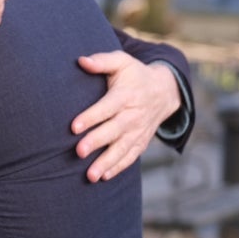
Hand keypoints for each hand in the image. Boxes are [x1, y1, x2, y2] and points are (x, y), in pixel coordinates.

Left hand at [72, 52, 181, 181]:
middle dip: (97, 142)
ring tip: (90, 175)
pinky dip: (119, 167)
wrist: (164, 91)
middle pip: (114, 130)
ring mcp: (138, 130)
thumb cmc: (135, 75)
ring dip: (106, 162)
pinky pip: (131, 156)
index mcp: (126, 96)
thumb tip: (81, 61)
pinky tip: (104, 176)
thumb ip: (102, 61)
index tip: (74, 127)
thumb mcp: (122, 62)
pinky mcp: (141, 141)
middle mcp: (133, 115)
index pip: (107, 107)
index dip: (91, 117)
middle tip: (79, 152)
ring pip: (122, 148)